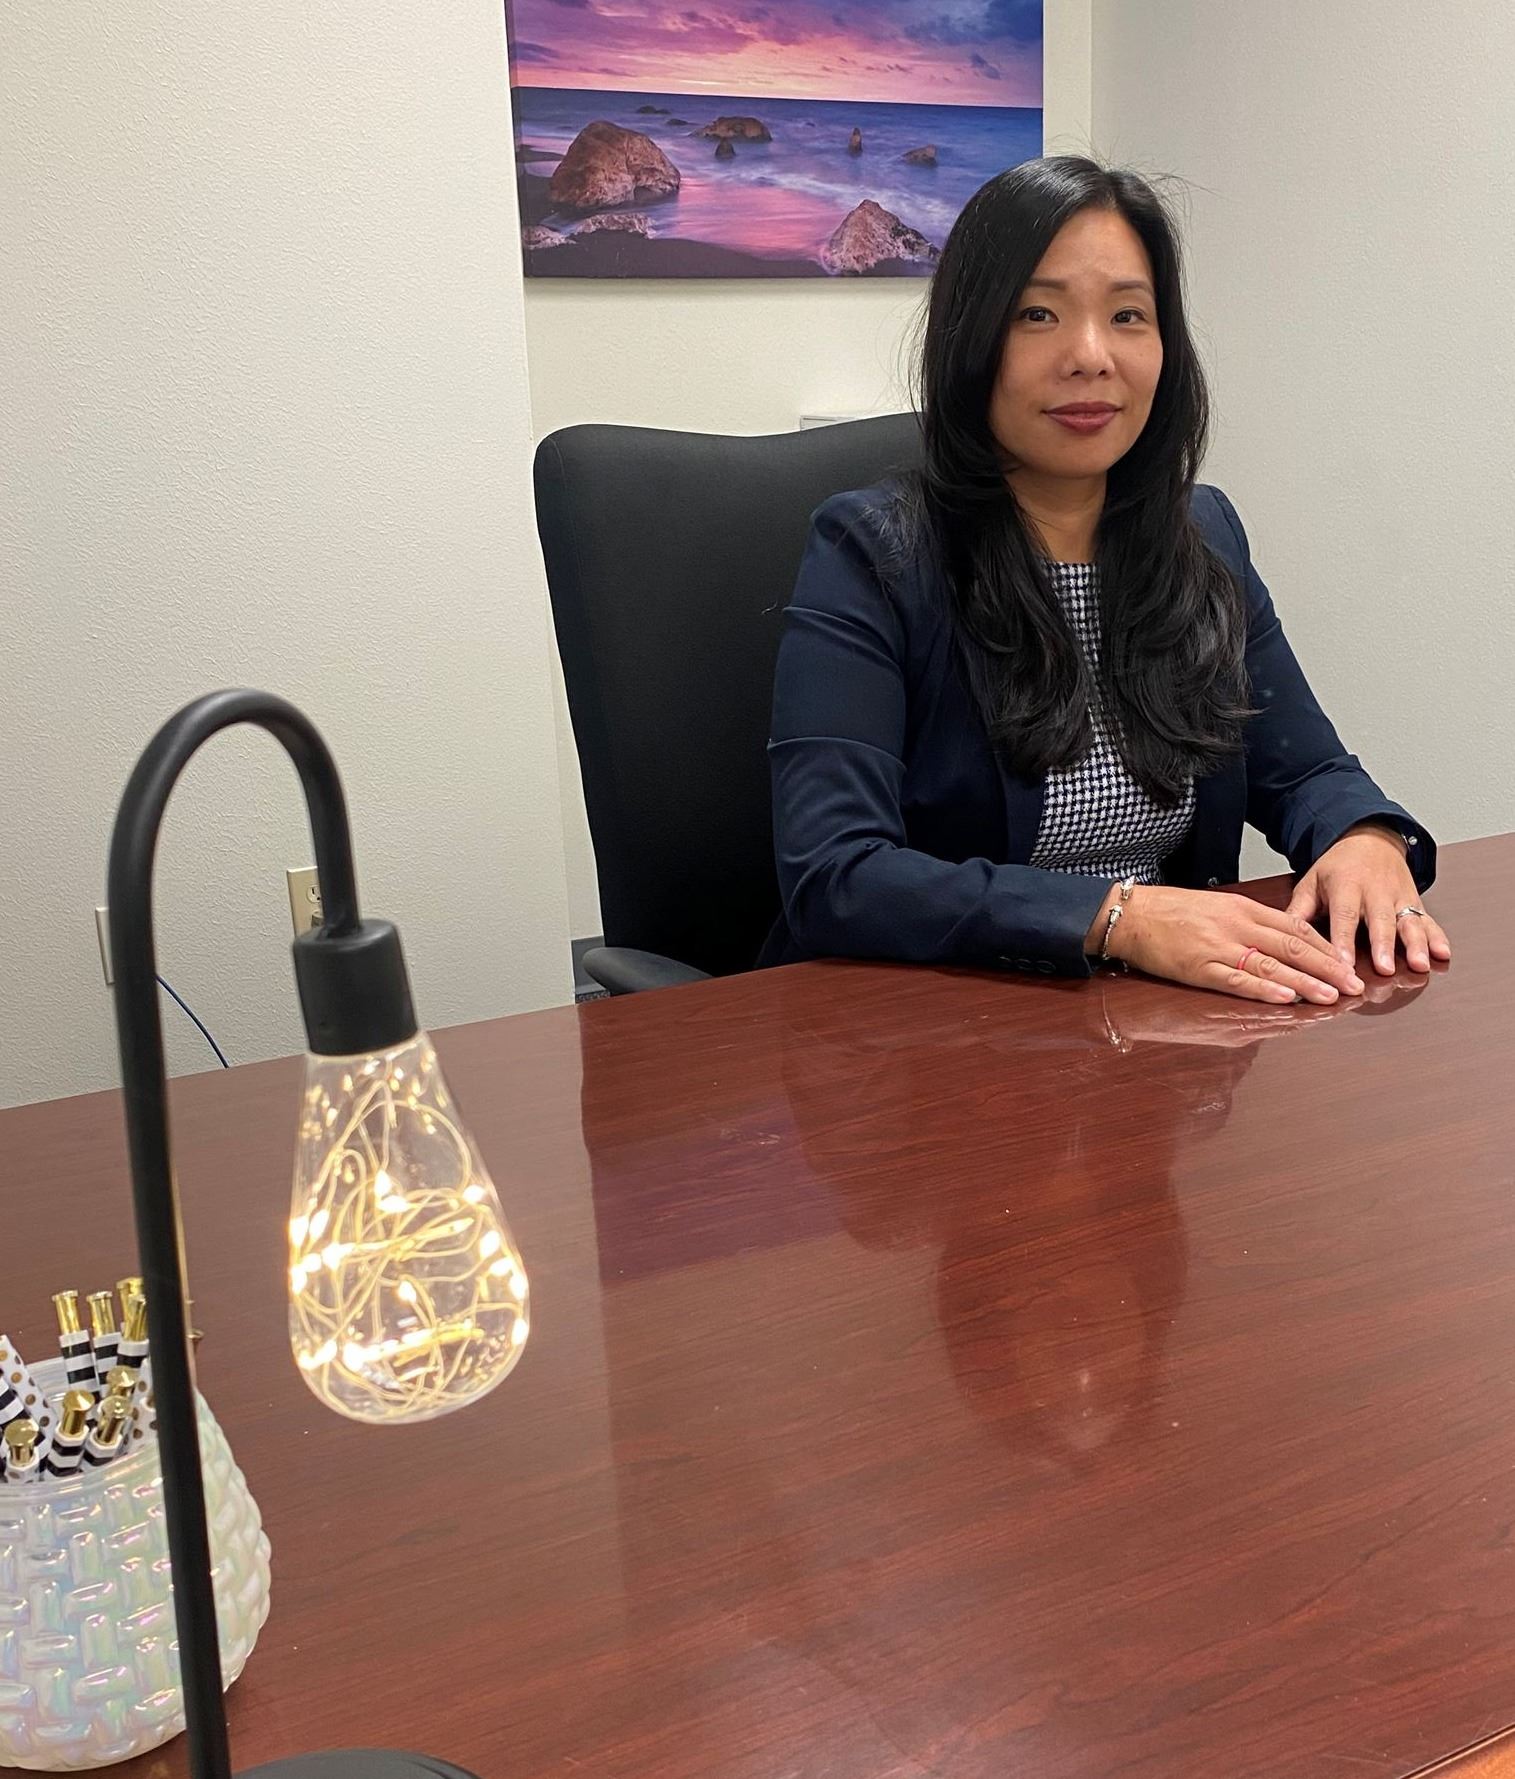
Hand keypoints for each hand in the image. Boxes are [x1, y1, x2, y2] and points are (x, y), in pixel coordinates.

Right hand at [1095, 884, 1366, 1004]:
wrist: (1130, 915)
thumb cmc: (1170, 913)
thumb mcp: (1215, 907)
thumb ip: (1247, 922)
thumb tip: (1281, 943)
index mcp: (1242, 908)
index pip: (1294, 927)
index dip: (1325, 947)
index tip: (1348, 963)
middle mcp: (1236, 925)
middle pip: (1291, 946)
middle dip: (1327, 968)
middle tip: (1354, 985)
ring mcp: (1217, 947)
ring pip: (1271, 964)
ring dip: (1305, 982)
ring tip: (1332, 997)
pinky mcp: (1198, 968)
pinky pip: (1237, 979)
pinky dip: (1263, 989)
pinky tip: (1285, 997)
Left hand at [1286, 824, 1450, 975]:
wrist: (1370, 839)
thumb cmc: (1337, 868)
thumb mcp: (1311, 882)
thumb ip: (1299, 910)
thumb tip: (1280, 938)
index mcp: (1346, 885)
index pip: (1344, 916)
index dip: (1343, 941)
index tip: (1342, 965)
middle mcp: (1376, 891)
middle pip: (1380, 920)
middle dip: (1383, 946)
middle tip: (1384, 969)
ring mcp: (1399, 896)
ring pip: (1409, 921)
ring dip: (1416, 944)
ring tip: (1419, 965)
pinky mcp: (1415, 901)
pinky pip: (1428, 920)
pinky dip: (1437, 937)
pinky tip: (1443, 953)